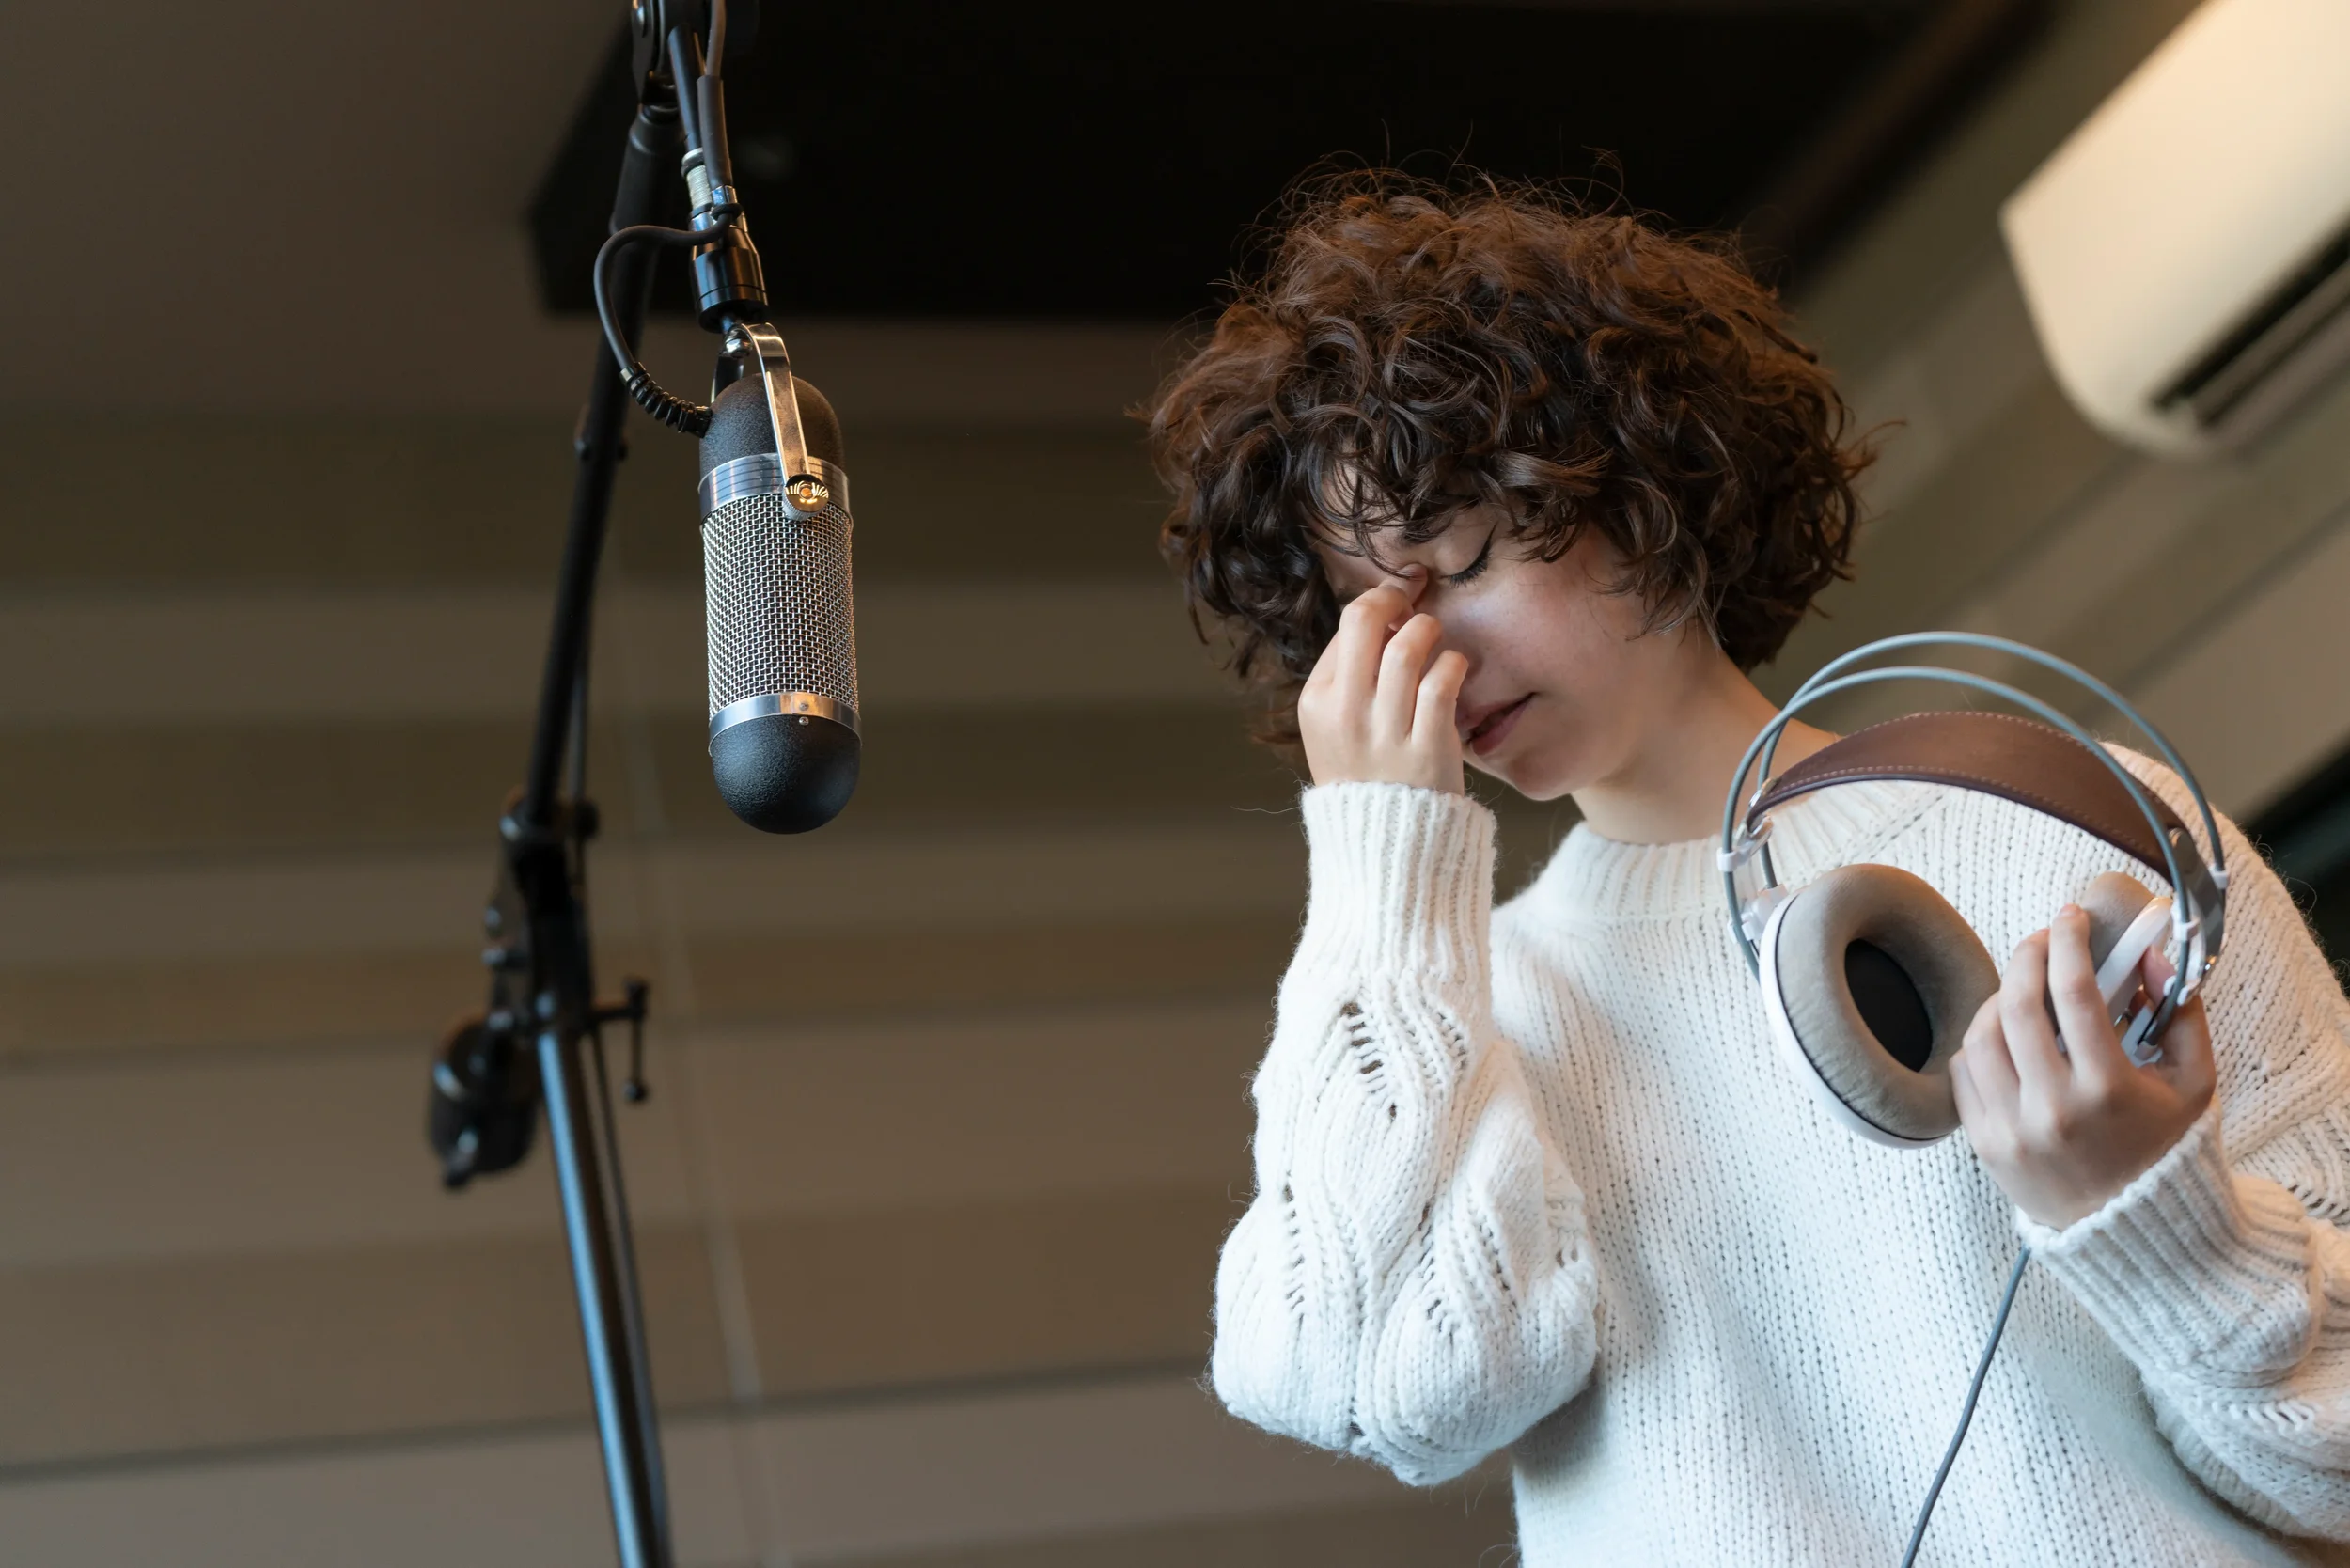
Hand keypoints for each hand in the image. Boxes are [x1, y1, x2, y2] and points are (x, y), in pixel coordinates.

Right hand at [1297, 584, 1469, 792]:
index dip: (1378, 602)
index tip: (1397, 601)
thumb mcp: (1331, 726)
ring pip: (1407, 649)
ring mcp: (1385, 732)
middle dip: (1396, 599)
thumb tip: (1384, 613)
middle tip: (1412, 604)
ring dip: (1428, 630)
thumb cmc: (1363, 773)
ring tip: (1433, 638)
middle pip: (1366, 622)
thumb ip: (1348, 674)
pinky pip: (1441, 684)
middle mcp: (1345, 713)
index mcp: (1317, 702)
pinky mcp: (1426, 749)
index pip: (1346, 626)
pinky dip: (1452, 666)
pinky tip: (1453, 670)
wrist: (1384, 843)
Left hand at [1951, 904, 2216, 1228]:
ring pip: (1981, 1034)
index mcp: (2106, 1090)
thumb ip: (2181, 1012)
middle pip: (2016, 1005)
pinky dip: (1980, 1042)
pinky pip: (1964, 1070)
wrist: (2131, 1231)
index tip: (2071, 917)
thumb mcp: (2194, 1082)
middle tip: (2042, 939)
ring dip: (2000, 998)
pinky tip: (2007, 1035)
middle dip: (2026, 956)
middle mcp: (2051, 1109)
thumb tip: (2148, 954)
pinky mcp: (1983, 1142)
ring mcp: (2010, 1128)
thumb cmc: (2163, 1147)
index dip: (2068, 943)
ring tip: (2026, 990)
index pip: (2074, 994)